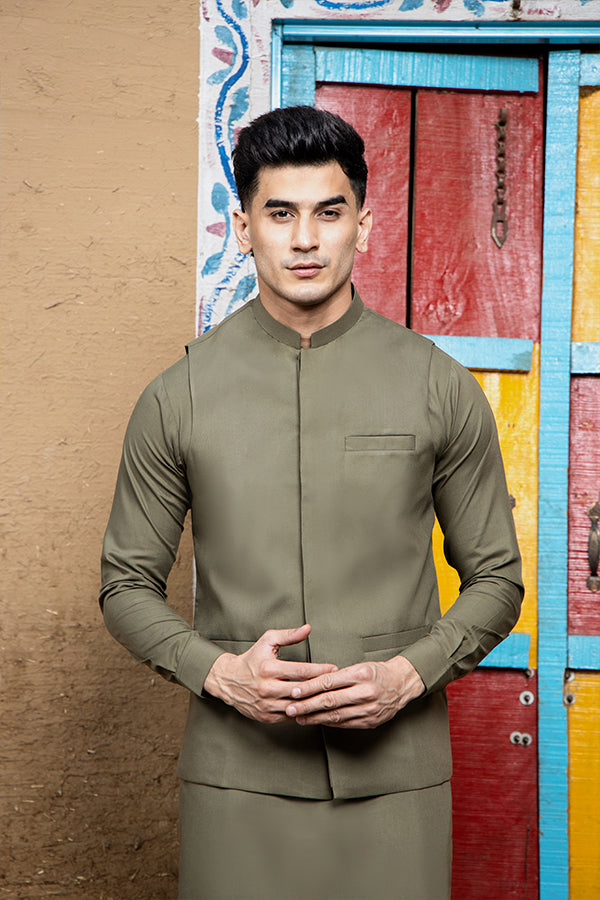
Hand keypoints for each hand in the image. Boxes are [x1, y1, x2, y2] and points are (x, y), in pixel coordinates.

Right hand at [203, 624, 337, 724]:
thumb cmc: (251, 659)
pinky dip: (303, 712)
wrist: (228, 681)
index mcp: (268, 669)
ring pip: (297, 706)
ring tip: (330, 697)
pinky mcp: (266, 717)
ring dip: (314, 702)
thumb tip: (307, 629)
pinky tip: (314, 707)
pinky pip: (290, 716)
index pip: (300, 671)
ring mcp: (266, 704)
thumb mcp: (267, 641)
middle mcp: (267, 688)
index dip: (319, 670)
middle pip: (301, 690)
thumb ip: (289, 635)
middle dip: (321, 687)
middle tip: (337, 684)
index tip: (334, 669)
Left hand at [284, 655, 424, 729]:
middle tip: (290, 708)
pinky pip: (345, 723)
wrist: (402, 684)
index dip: (310, 688)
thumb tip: (312, 684)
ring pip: (336, 715)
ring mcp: (369, 709)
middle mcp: (365, 692)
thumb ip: (338, 676)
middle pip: (330, 701)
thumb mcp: (359, 666)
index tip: (295, 691)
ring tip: (299, 718)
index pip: (329, 682)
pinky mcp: (370, 722)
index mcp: (361, 674)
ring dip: (314, 718)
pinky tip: (318, 721)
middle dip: (307, 706)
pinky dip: (329, 722)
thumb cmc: (377, 672)